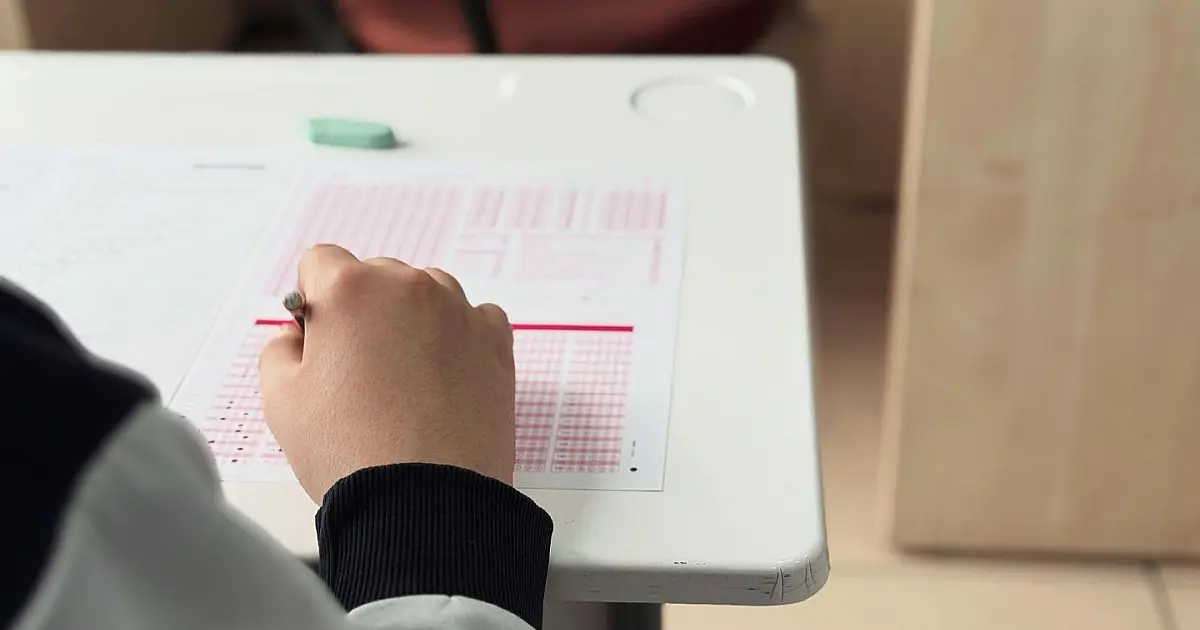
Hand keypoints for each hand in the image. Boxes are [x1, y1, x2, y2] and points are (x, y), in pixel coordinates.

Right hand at [258, 244, 515, 502]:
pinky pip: (473, 320)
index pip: (321, 262)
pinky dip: (458, 340)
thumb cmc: (353, 453)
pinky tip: (441, 382)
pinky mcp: (496, 342)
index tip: (320, 337)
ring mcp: (460, 311)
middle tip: (359, 374)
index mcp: (352, 289)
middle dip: (364, 313)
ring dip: (412, 323)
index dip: (313, 301)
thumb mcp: (280, 398)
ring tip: (403, 384)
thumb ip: (280, 348)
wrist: (426, 502)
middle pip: (377, 277)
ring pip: (426, 295)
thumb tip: (299, 335)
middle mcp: (410, 287)